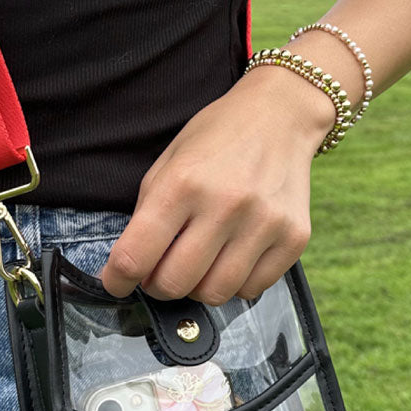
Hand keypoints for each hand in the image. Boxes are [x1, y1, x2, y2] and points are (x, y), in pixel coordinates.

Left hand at [99, 67, 335, 304]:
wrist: (280, 116)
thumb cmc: (216, 140)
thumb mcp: (168, 164)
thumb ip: (148, 216)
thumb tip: (134, 269)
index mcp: (183, 183)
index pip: (136, 256)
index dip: (117, 280)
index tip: (116, 283)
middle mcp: (225, 205)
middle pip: (174, 283)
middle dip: (157, 285)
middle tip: (159, 271)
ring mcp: (264, 223)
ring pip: (214, 294)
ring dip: (197, 288)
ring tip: (198, 264)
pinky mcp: (294, 237)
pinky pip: (252, 289)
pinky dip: (234, 283)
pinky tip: (231, 258)